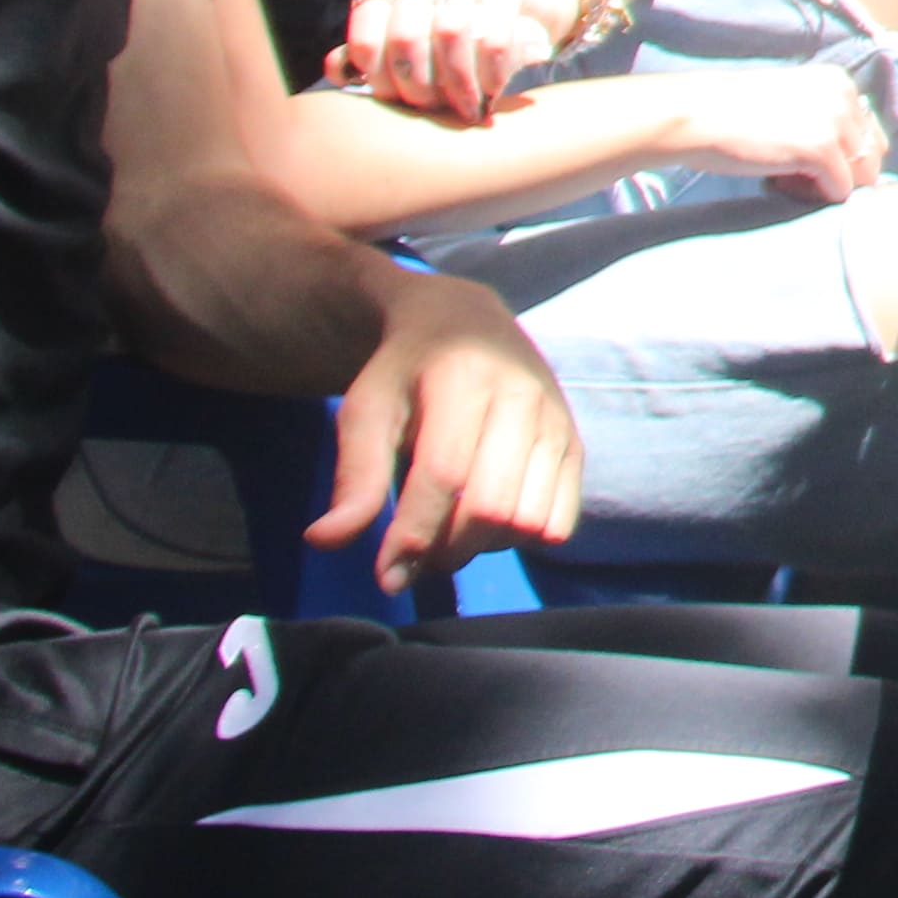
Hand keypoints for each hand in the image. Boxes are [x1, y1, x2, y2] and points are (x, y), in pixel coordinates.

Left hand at [311, 275, 584, 592]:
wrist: (466, 322)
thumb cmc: (406, 372)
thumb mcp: (366, 410)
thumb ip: (354, 477)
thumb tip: (323, 542)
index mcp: (464, 376)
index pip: (444, 474)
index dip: (413, 534)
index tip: (385, 575)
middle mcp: (524, 395)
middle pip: (489, 508)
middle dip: (444, 550)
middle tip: (412, 554)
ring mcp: (557, 421)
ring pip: (525, 521)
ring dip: (480, 548)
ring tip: (446, 534)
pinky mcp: (574, 444)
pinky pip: (557, 522)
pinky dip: (518, 541)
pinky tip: (487, 523)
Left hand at [320, 0, 571, 122]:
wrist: (509, 7)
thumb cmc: (440, 34)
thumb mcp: (400, 40)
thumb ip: (368, 54)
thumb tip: (339, 71)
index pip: (366, 36)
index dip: (378, 78)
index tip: (394, 101)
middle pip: (406, 35)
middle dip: (418, 84)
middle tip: (430, 108)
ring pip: (451, 32)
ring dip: (457, 82)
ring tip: (462, 108)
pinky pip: (494, 36)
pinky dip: (491, 74)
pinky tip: (490, 93)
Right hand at [682, 63, 890, 198]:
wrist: (693, 116)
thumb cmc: (732, 114)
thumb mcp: (791, 104)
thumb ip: (825, 119)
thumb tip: (856, 160)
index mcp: (838, 82)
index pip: (868, 133)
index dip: (840, 157)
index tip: (802, 160)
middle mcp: (844, 95)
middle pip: (872, 155)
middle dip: (841, 173)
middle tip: (796, 174)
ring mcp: (835, 121)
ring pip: (861, 176)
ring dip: (828, 187)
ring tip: (787, 178)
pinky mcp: (821, 148)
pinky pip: (840, 191)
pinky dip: (814, 198)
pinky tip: (779, 182)